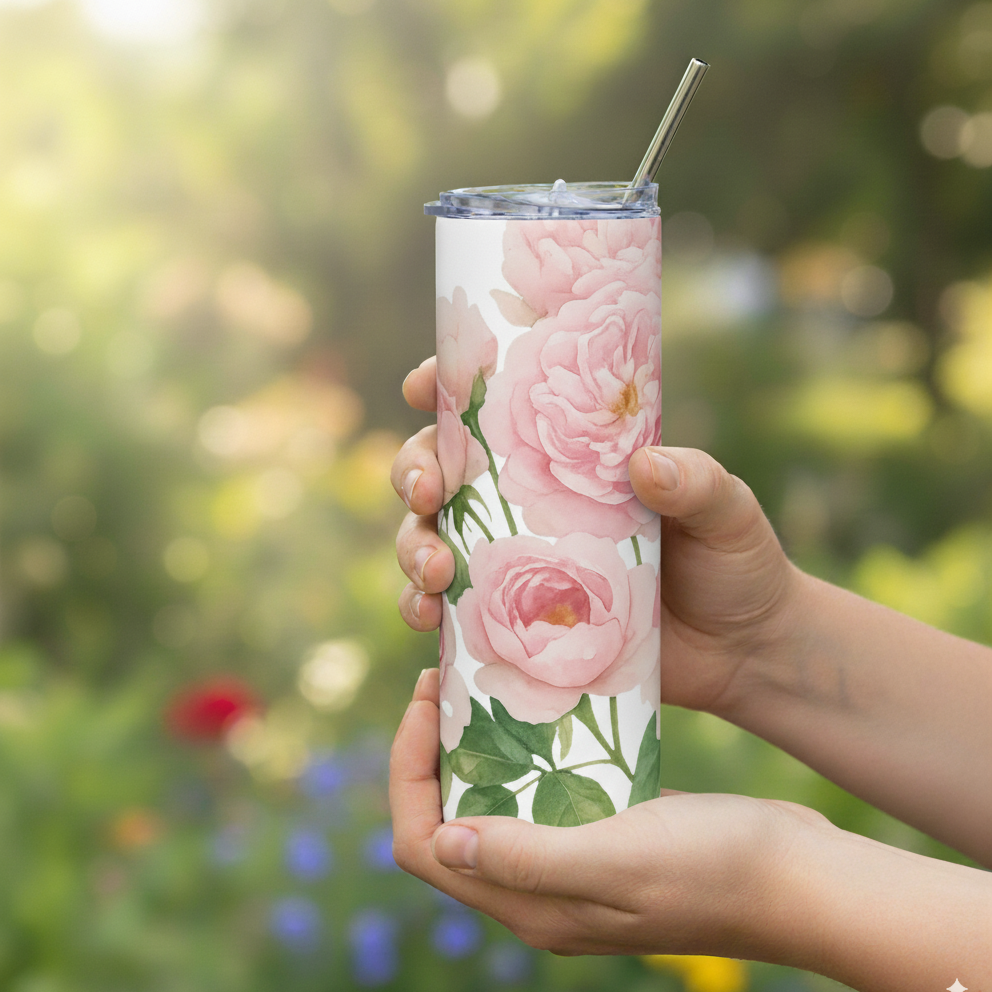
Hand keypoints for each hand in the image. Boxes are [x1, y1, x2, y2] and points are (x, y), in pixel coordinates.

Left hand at [389, 667, 822, 959]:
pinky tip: (537, 706)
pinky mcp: (602, 834)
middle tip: (446, 678)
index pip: (422, 844)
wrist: (799, 876)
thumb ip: (529, 859)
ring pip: (489, 802)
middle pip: (446, 819)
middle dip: (430, 749)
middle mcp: (538, 890)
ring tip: (481, 681)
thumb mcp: (620, 857)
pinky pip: (538, 792)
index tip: (424, 700)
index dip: (406, 772)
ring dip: (473, 747)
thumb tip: (442, 842)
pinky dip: (522, 752)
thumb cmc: (717, 868)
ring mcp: (570, 863)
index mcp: (529, 904)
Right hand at [391, 356, 800, 715]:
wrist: (743, 653)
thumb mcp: (728, 510)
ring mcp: (519, 565)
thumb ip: (697, 482)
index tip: (422, 386)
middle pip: (441, 472)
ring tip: (434, 571)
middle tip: (427, 491)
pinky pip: (453, 615)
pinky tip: (429, 620)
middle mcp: (531, 506)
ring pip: (432, 540)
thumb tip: (645, 465)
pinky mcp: (517, 625)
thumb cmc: (736, 562)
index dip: (446, 389)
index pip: (497, 412)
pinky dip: (426, 613)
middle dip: (413, 473)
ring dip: (412, 548)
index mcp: (572, 461)